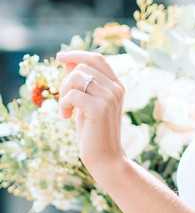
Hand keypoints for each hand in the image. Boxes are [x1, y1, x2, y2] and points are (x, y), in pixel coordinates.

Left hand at [55, 49, 126, 179]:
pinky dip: (63, 105)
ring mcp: (110, 97)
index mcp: (117, 85)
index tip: (60, 57)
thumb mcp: (86, 103)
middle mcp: (116, 88)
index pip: (97, 58)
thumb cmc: (94, 132)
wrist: (106, 158)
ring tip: (65, 110)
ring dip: (63, 94)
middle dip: (65, 81)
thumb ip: (80, 84)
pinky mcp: (99, 108)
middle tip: (65, 102)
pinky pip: (72, 94)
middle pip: (82, 67)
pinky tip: (66, 117)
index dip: (78, 54)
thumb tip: (67, 61)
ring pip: (75, 78)